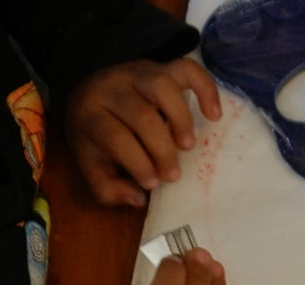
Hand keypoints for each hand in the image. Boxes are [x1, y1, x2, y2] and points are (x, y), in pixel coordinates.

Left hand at [67, 58, 222, 208]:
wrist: (90, 95)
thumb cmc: (97, 138)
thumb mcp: (92, 167)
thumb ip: (109, 190)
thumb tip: (138, 198)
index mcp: (90, 114)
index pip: (115, 137)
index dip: (137, 163)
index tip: (153, 184)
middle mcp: (111, 88)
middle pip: (142, 116)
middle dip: (161, 150)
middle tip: (172, 173)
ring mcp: (137, 73)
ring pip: (162, 87)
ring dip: (180, 119)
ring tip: (188, 146)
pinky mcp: (160, 66)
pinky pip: (186, 68)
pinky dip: (205, 89)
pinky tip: (214, 115)